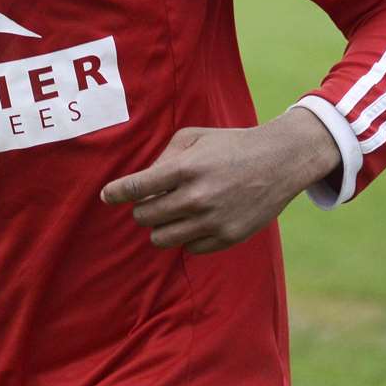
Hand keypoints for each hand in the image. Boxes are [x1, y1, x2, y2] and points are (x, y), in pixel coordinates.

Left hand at [100, 109, 339, 253]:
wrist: (278, 161)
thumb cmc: (229, 145)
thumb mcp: (193, 137)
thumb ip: (163, 157)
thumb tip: (141, 182)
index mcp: (184, 169)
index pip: (137, 188)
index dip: (116, 193)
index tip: (107, 196)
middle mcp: (196, 198)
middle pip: (145, 217)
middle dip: (141, 209)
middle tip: (149, 202)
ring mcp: (212, 221)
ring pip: (162, 239)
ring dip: (159, 227)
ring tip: (168, 214)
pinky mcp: (227, 237)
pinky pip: (189, 248)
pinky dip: (186, 237)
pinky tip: (195, 221)